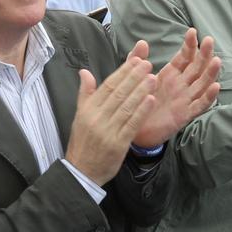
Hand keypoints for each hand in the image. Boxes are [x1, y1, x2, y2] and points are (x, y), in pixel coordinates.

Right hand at [65, 48, 156, 183]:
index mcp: (88, 109)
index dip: (122, 72)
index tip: (135, 61)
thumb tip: (84, 72)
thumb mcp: (79, 116)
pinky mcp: (118, 144)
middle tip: (147, 64)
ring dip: (141, 91)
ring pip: (127, 107)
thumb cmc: (82, 142)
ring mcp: (108, 131)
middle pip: (119, 94)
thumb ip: (85, 93)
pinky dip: (141, 112)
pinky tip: (151, 101)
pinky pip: (132, 125)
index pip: (108, 86)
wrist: (81, 171)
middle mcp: (97, 118)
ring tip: (153, 79)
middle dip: (134, 77)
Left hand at [133, 29, 221, 149]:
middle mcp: (181, 85)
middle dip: (204, 53)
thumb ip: (136, 60)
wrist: (134, 129)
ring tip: (216, 60)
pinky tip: (216, 87)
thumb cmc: (137, 102)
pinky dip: (209, 96)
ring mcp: (185, 99)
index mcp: (171, 74)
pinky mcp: (185, 114)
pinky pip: (200, 105)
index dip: (189, 45)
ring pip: (202, 84)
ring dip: (210, 72)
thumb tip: (142, 42)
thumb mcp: (135, 78)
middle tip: (209, 40)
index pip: (185, 56)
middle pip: (197, 67)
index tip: (192, 31)